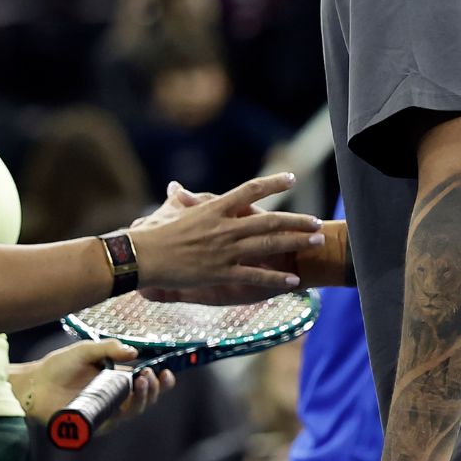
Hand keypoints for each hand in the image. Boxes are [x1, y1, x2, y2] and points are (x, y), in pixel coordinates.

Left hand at [20, 340, 173, 430]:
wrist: (33, 383)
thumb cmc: (58, 366)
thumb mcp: (86, 351)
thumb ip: (109, 348)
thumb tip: (135, 353)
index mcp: (117, 381)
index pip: (145, 384)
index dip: (160, 382)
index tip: (167, 372)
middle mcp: (114, 399)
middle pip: (145, 401)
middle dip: (154, 390)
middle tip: (151, 376)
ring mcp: (105, 413)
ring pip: (133, 412)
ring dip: (143, 399)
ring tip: (141, 381)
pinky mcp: (93, 425)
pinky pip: (113, 422)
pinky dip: (122, 413)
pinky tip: (124, 400)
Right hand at [129, 173, 322, 293]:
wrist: (144, 257)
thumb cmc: (155, 234)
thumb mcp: (172, 212)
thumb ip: (183, 200)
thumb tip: (175, 187)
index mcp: (215, 209)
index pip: (250, 190)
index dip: (273, 183)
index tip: (291, 178)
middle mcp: (225, 227)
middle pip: (270, 220)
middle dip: (297, 221)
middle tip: (317, 222)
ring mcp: (225, 251)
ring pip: (269, 244)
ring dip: (295, 243)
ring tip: (316, 242)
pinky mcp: (222, 273)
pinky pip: (255, 276)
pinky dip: (276, 278)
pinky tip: (294, 281)